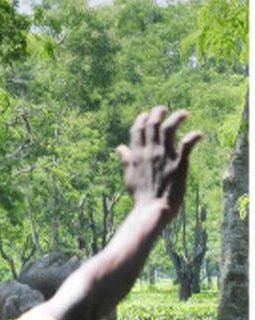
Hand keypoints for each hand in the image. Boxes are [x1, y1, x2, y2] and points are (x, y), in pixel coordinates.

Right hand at [116, 106, 202, 224]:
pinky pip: (187, 145)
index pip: (137, 130)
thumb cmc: (140, 196)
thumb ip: (126, 159)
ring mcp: (164, 157)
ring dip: (176, 118)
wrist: (151, 210)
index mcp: (136, 155)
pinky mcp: (179, 164)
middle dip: (158, 113)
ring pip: (169, 129)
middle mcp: (149, 152)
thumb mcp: (128, 176)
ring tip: (184, 114)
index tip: (147, 115)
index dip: (142, 119)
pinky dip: (193, 137)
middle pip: (153, 125)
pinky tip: (199, 134)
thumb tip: (119, 147)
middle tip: (163, 109)